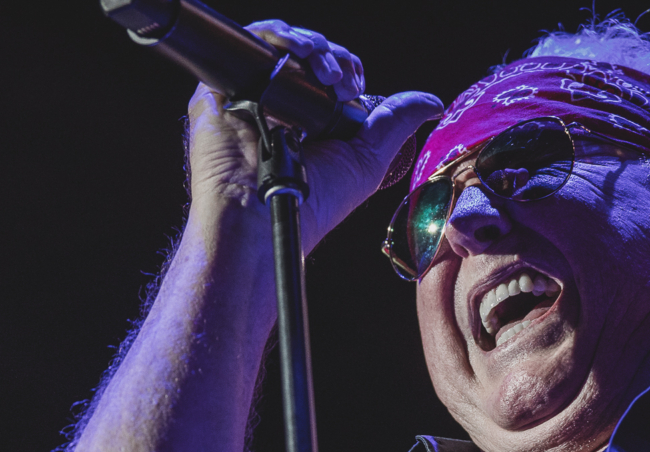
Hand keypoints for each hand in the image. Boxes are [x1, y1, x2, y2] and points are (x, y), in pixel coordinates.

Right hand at [183, 20, 441, 250]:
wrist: (264, 217)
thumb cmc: (312, 202)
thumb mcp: (366, 159)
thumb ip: (395, 123)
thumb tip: (430, 101)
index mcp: (307, 124)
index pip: (327, 76)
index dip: (345, 68)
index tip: (354, 84)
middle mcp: (277, 109)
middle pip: (305, 56)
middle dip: (331, 56)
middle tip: (340, 80)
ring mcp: (247, 98)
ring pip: (278, 45)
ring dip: (307, 42)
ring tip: (322, 64)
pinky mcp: (218, 91)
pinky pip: (246, 44)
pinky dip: (274, 34)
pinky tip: (298, 52)